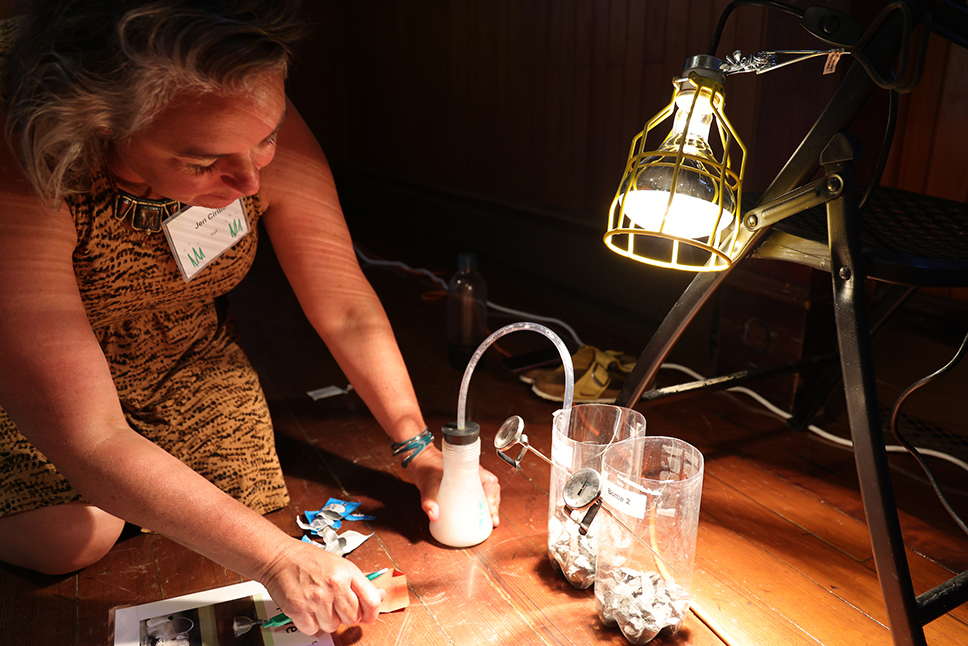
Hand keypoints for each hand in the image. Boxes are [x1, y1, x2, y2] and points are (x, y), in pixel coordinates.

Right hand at [259, 538, 385, 634]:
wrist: (280, 557)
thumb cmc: (309, 560)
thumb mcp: (341, 565)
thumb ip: (361, 583)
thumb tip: (380, 595)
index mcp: (348, 573)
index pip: (372, 601)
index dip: (372, 613)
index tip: (369, 616)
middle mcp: (334, 586)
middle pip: (353, 617)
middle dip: (347, 616)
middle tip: (337, 606)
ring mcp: (317, 599)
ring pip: (333, 626)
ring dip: (328, 620)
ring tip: (320, 605)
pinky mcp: (299, 609)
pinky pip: (313, 629)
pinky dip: (311, 624)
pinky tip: (309, 610)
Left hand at [410, 445, 501, 526]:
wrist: (421, 462)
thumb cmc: (427, 469)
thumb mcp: (427, 485)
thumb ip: (429, 500)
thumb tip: (434, 514)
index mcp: (469, 470)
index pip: (490, 482)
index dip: (493, 497)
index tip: (490, 510)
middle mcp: (473, 474)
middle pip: (492, 489)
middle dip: (494, 505)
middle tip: (492, 520)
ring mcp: (471, 479)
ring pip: (488, 492)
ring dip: (491, 506)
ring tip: (490, 521)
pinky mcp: (466, 485)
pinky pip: (479, 494)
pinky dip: (483, 505)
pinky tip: (482, 516)